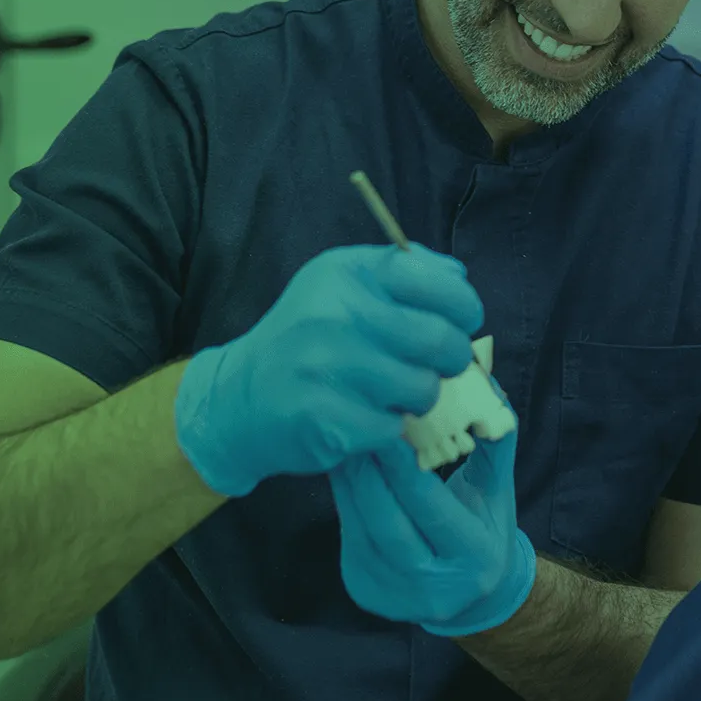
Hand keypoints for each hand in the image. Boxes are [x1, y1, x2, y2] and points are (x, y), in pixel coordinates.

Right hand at [174, 244, 483, 496]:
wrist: (238, 396)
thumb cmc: (306, 338)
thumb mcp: (341, 286)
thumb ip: (402, 272)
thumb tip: (459, 276)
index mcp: (345, 274)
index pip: (433, 280)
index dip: (463, 305)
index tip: (461, 321)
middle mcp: (334, 314)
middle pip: (438, 339)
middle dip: (452, 358)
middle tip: (439, 366)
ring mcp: (326, 367)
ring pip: (423, 389)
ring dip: (419, 398)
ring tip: (393, 392)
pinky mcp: (324, 418)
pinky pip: (394, 428)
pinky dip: (388, 428)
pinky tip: (363, 416)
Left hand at [330, 410, 536, 636]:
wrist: (474, 595)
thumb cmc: (486, 528)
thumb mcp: (498, 490)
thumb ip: (496, 443)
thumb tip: (489, 388)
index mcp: (475, 557)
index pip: (433, 510)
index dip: (406, 470)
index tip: (388, 428)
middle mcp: (435, 587)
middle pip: (390, 524)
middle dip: (369, 472)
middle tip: (353, 426)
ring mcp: (395, 595)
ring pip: (361, 530)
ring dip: (349, 483)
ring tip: (342, 441)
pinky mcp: (366, 591)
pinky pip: (349, 536)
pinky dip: (343, 498)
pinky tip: (340, 468)